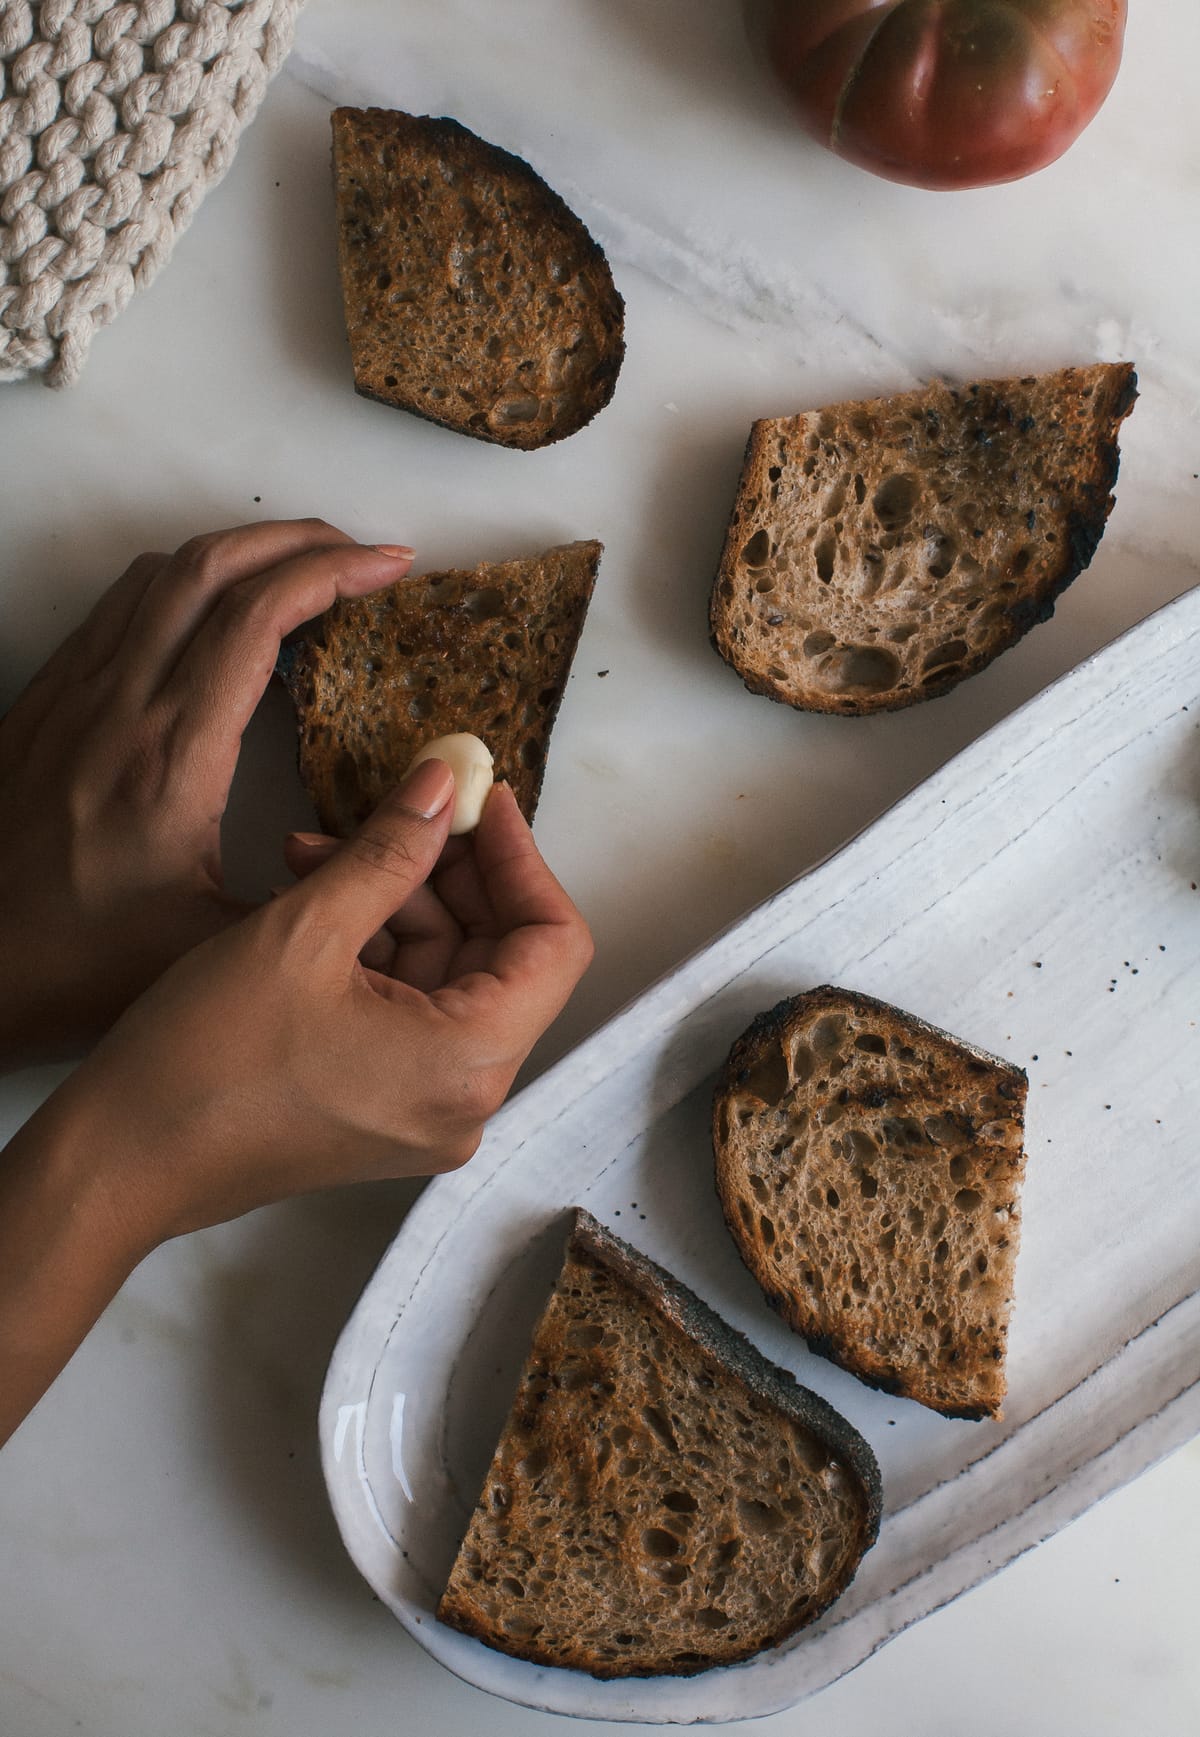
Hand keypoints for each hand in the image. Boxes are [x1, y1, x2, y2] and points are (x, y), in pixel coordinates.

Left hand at [0, 520, 415, 1065]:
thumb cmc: (80, 965)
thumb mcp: (221, 947)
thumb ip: (321, 896)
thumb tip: (404, 852)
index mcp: (174, 756)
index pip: (258, 617)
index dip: (333, 571)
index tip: (389, 566)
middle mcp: (120, 705)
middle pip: (211, 566)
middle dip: (297, 539)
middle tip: (358, 552)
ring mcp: (75, 696)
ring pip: (159, 574)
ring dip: (238, 552)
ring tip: (297, 570)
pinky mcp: (45, 704)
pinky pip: (119, 608)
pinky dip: (181, 585)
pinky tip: (213, 617)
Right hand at [34, 759, 593, 1247]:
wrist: (120, 1161)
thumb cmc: (207, 1058)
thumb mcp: (305, 930)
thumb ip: (391, 850)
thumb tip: (446, 783)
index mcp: (469, 1064)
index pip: (555, 944)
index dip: (521, 860)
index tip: (479, 800)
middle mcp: (465, 1099)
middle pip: (499, 957)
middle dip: (444, 873)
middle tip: (393, 808)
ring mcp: (423, 1110)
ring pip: (443, 975)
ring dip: (391, 902)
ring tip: (308, 853)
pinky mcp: (380, 1109)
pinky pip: (406, 1010)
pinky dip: (369, 949)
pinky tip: (308, 898)